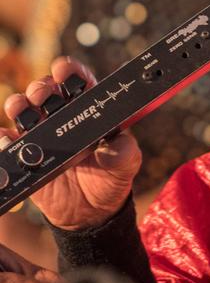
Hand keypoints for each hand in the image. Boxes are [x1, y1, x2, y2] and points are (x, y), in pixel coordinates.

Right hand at [2, 57, 141, 230]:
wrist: (89, 212)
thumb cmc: (110, 179)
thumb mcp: (125, 165)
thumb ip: (125, 153)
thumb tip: (120, 145)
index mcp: (89, 112)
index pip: (79, 83)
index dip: (71, 72)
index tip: (64, 70)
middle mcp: (63, 118)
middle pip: (47, 91)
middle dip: (42, 86)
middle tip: (42, 93)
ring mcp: (42, 135)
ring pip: (24, 109)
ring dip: (20, 103)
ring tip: (22, 109)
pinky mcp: (26, 155)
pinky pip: (8, 141)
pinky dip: (4, 136)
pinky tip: (7, 135)